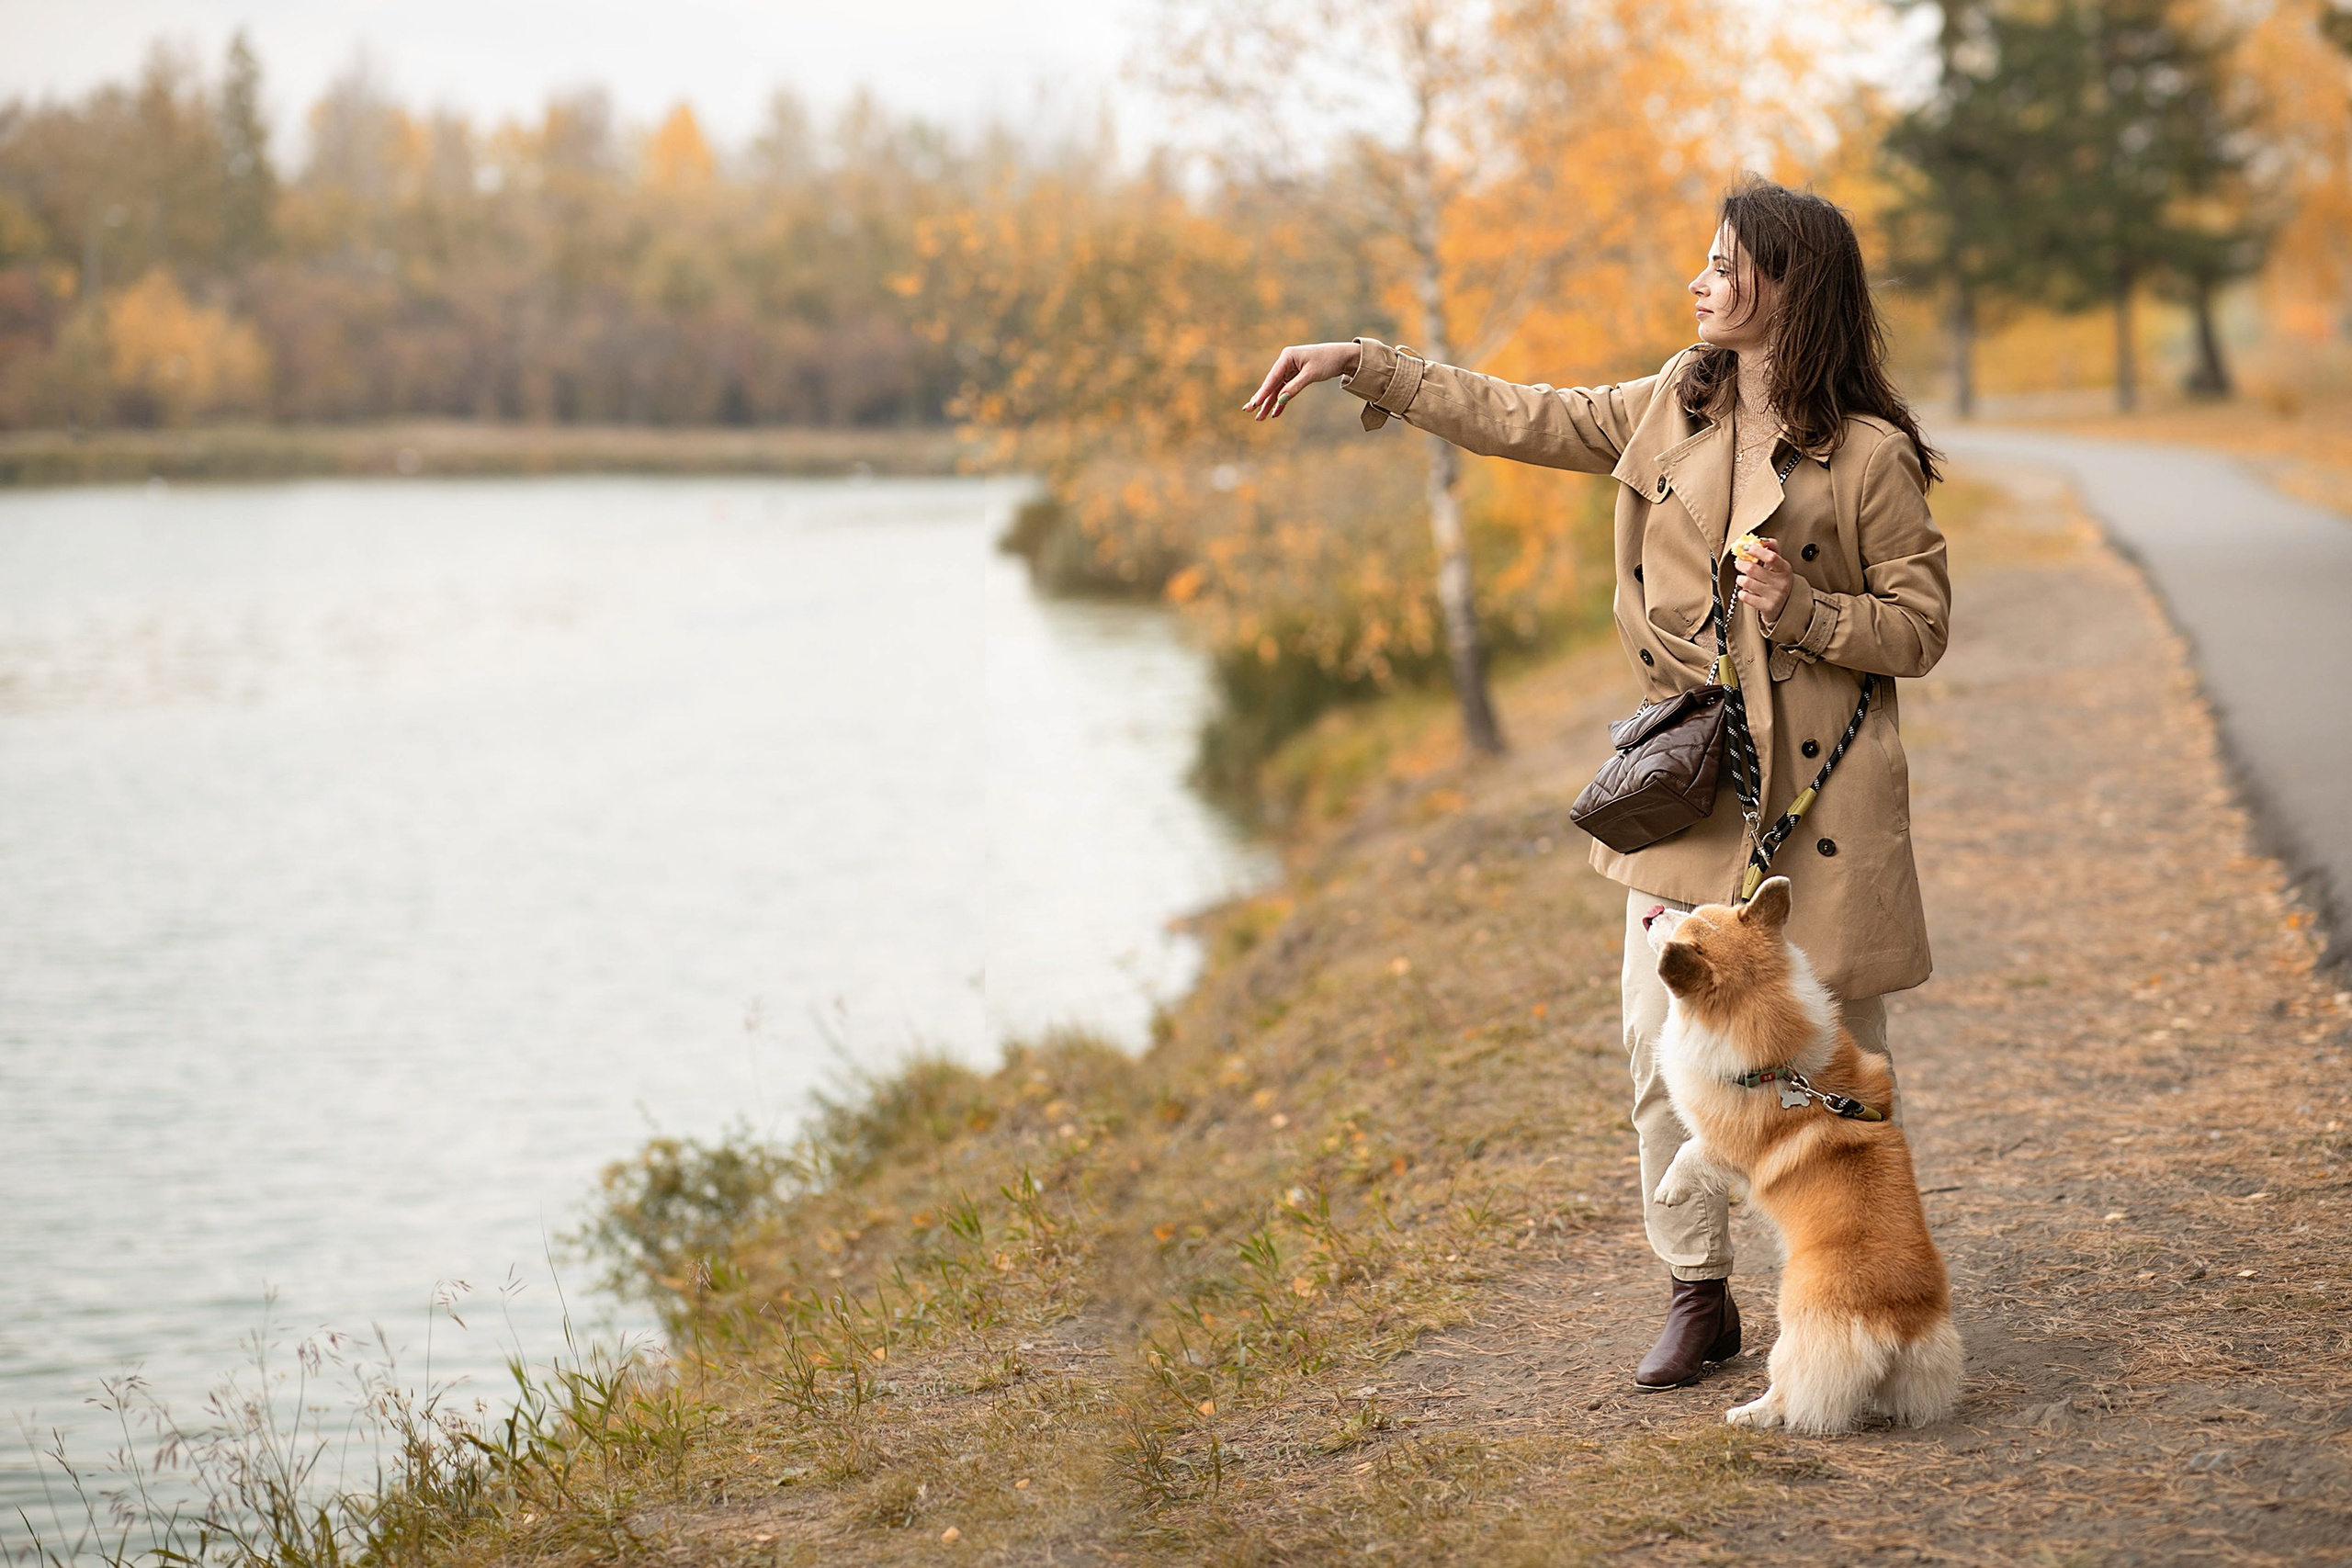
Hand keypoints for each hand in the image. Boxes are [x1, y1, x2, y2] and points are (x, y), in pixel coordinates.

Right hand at [1242, 341, 1362, 419]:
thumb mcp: (1311, 374)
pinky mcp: (1295, 377)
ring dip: (1269, 403)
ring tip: (1259, 417)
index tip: (1255, 403)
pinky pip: (1285, 391)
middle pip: (1271, 384)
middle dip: (1261, 399)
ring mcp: (1289, 370)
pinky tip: (1275, 413)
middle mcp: (1285, 362)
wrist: (1342, 357)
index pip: (1273, 377)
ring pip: (1276, 389)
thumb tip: (1281, 399)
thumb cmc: (1327, 361)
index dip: (1263, 391)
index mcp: (1287, 356)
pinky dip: (1281, 402)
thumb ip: (1295, 387)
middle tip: (1248, 410)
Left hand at [1734, 537, 1792, 624]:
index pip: (1771, 557)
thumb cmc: (1778, 580)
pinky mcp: (1766, 607)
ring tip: (1742, 578)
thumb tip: (1762, 539)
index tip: (1745, 547)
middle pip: (1752, 569)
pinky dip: (1741, 592)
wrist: (1787, 605)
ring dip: (1739, 579)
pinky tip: (1746, 591)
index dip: (1756, 550)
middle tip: (1738, 562)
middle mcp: (1781, 583)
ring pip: (1746, 582)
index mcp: (1785, 569)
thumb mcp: (1779, 565)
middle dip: (1740, 564)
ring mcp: (1774, 596)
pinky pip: (1744, 596)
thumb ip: (1772, 549)